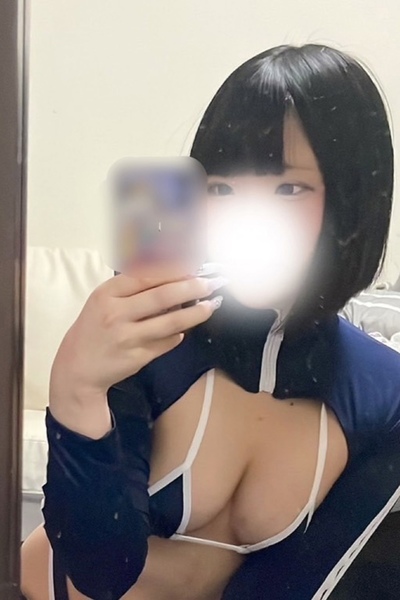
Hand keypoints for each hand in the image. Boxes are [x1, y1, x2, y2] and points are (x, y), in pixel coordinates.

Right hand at [50, 272, 224, 399]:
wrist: (77, 369)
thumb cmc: (95, 328)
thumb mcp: (105, 300)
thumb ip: (133, 286)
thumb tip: (173, 272)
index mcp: (107, 294)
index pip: (147, 275)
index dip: (174, 269)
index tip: (194, 265)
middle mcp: (116, 314)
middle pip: (164, 296)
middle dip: (193, 287)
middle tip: (212, 282)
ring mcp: (128, 338)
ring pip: (172, 322)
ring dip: (197, 313)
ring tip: (211, 304)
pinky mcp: (138, 358)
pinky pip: (168, 342)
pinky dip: (180, 334)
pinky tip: (185, 328)